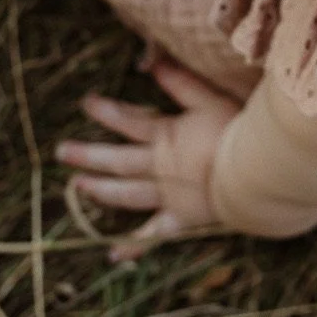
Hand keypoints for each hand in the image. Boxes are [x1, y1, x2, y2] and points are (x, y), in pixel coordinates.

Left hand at [56, 61, 240, 258]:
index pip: (129, 122)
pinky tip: (113, 253)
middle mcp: (159, 168)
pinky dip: (133, 246)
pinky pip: (153, 235)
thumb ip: (181, 84)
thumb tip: (150, 63)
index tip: (86, 102)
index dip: (106, 112)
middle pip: (117, 160)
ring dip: (101, 191)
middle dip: (88, 155)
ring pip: (127, 194)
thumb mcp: (209, 101)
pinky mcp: (181, 219)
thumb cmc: (236, 133)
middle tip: (61, 152)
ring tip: (78, 187)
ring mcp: (167, 196)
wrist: (254, 176)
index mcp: (166, 138)